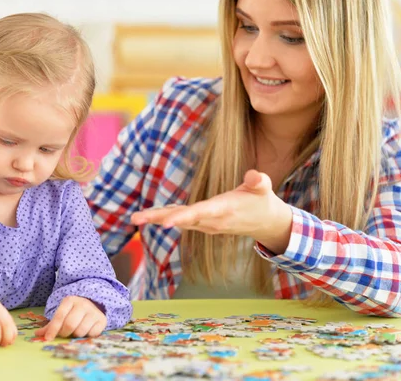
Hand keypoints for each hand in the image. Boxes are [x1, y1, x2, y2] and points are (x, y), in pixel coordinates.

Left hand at [35, 296, 106, 340]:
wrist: (94, 304)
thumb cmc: (74, 312)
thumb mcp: (62, 314)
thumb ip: (50, 325)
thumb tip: (37, 334)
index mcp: (70, 300)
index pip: (59, 316)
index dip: (53, 329)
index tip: (48, 339)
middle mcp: (83, 304)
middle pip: (70, 325)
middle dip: (64, 333)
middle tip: (64, 334)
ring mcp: (93, 312)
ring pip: (80, 331)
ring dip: (76, 335)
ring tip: (76, 331)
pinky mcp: (102, 320)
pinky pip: (92, 334)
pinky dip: (87, 336)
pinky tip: (86, 331)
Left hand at [130, 170, 292, 253]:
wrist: (265, 223)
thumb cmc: (262, 201)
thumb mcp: (264, 188)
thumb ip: (258, 181)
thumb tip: (254, 175)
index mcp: (224, 210)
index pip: (200, 213)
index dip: (182, 217)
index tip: (165, 222)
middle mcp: (212, 221)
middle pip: (182, 219)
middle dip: (158, 218)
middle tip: (136, 218)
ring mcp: (207, 225)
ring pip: (179, 221)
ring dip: (157, 218)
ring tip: (135, 217)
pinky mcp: (204, 225)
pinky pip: (182, 221)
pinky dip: (166, 217)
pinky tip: (151, 215)